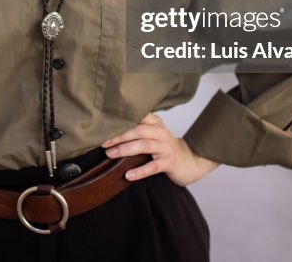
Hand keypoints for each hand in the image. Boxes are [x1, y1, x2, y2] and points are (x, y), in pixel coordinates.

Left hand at [101, 113, 218, 186]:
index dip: (122, 119)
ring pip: (144, 145)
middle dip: (119, 136)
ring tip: (110, 154)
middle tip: (103, 142)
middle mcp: (161, 132)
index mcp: (155, 123)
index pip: (138, 116)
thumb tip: (109, 132)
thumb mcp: (153, 134)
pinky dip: (140, 171)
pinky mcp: (169, 162)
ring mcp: (166, 147)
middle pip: (138, 130)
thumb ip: (137, 129)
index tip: (105, 122)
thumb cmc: (164, 148)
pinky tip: (128, 175)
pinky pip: (153, 167)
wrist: (189, 161)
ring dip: (125, 149)